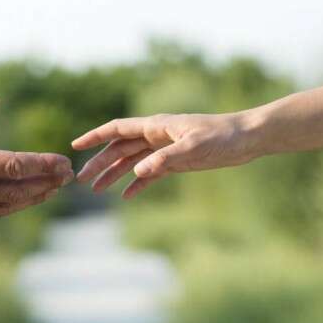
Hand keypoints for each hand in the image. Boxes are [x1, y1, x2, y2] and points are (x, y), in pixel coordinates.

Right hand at [72, 113, 254, 197]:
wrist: (246, 139)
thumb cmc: (222, 137)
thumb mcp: (194, 148)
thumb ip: (165, 159)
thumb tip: (137, 172)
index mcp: (156, 126)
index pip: (118, 129)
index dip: (95, 136)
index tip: (75, 146)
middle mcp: (156, 136)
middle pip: (120, 148)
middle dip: (100, 162)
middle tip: (82, 180)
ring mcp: (165, 149)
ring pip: (132, 161)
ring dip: (115, 174)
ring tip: (98, 190)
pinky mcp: (177, 161)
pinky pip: (150, 173)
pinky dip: (137, 184)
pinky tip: (126, 196)